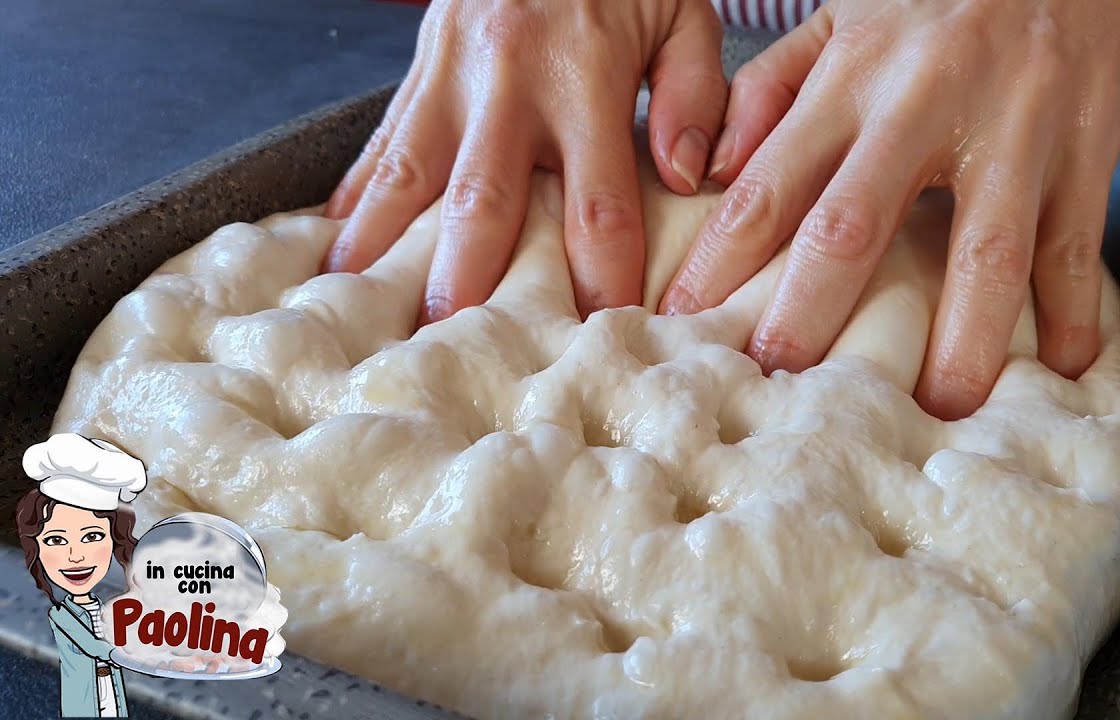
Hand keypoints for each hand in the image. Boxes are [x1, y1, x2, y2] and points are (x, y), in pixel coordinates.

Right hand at [323, 0, 727, 322]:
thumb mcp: (683, 11)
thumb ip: (692, 94)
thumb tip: (689, 178)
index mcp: (586, 77)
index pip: (597, 205)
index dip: (601, 278)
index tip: (599, 338)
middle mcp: (508, 84)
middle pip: (485, 205)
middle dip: (469, 285)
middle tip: (453, 352)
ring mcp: (450, 76)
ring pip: (410, 178)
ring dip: (387, 252)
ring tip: (365, 313)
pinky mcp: (417, 70)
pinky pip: (382, 143)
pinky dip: (355, 199)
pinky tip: (337, 251)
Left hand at [659, 0, 1119, 419]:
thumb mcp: (846, 10)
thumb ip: (774, 85)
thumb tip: (713, 166)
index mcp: (853, 76)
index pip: (767, 186)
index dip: (719, 264)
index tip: (683, 326)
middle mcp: (924, 104)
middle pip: (854, 227)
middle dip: (810, 317)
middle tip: (783, 386)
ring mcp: (1015, 125)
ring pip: (983, 252)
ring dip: (960, 342)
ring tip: (937, 408)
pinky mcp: (1090, 140)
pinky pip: (1078, 241)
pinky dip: (1073, 309)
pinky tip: (1062, 365)